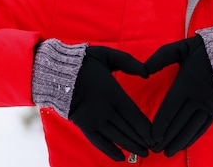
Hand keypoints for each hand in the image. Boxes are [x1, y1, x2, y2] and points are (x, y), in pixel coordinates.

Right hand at [69, 46, 152, 160]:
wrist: (56, 72)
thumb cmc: (85, 62)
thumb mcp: (109, 55)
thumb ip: (129, 63)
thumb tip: (147, 73)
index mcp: (113, 93)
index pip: (134, 114)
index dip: (145, 127)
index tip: (156, 135)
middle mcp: (105, 110)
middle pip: (128, 129)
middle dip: (142, 139)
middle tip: (154, 148)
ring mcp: (94, 120)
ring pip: (116, 137)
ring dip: (130, 146)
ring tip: (143, 153)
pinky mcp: (83, 126)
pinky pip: (98, 142)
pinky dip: (110, 151)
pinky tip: (120, 158)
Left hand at [145, 35, 212, 156]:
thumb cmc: (201, 50)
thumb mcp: (179, 49)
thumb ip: (160, 58)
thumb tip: (143, 71)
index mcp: (185, 84)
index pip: (169, 110)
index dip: (159, 126)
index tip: (151, 137)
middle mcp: (197, 97)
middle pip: (178, 123)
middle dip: (166, 138)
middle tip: (154, 150)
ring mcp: (208, 104)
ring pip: (191, 128)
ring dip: (179, 141)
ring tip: (168, 152)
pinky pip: (204, 126)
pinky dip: (194, 137)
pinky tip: (185, 144)